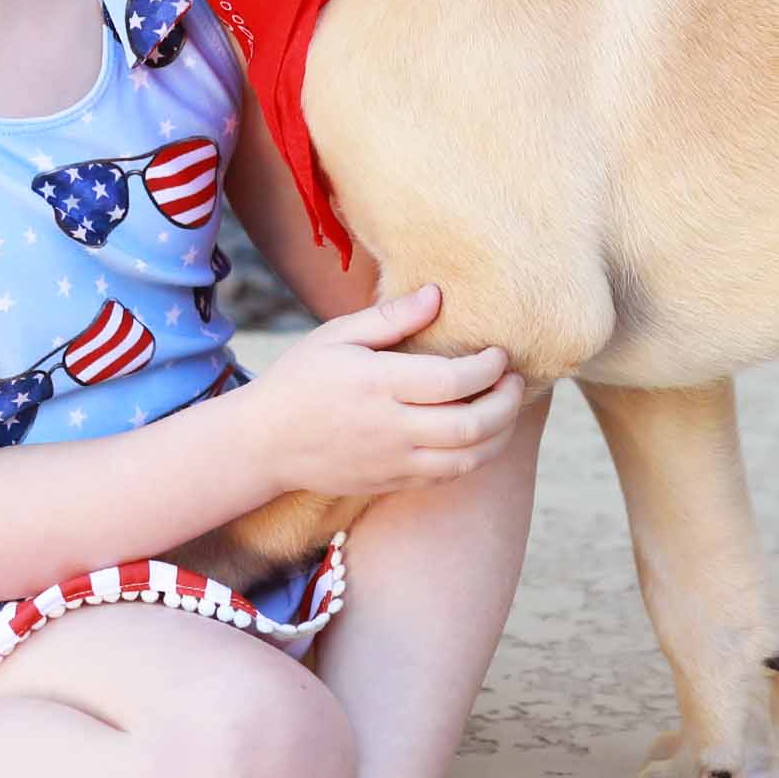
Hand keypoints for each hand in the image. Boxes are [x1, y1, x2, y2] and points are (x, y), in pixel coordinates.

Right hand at [246, 285, 523, 499]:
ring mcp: (394, 461)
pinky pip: (449, 476)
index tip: (499, 353)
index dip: (490, 367)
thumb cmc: (300, 380)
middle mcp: (391, 427)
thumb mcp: (336, 336)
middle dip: (507, 402)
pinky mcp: (393, 482)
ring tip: (504, 408)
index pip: (455, 379)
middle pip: (473, 424)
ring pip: (469, 458)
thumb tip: (437, 295)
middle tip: (514, 380)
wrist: (265, 442)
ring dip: (499, 434)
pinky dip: (475, 456)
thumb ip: (390, 317)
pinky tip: (476, 434)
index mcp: (378, 383)